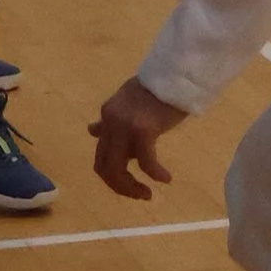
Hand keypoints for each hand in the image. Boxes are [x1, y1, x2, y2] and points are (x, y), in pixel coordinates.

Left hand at [90, 75, 188, 199]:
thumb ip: (113, 122)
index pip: (101, 155)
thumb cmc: (159, 90)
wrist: (178, 75)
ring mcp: (124, 126)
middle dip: (120, 187)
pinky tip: (165, 178)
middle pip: (103, 167)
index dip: (113, 176)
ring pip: (116, 170)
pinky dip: (154, 174)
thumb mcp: (128, 104)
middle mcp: (110, 121)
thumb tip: (92, 131)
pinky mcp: (142, 130)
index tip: (131, 184)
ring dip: (131, 188)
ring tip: (148, 194)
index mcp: (107, 115)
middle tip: (140, 195)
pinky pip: (145, 162)